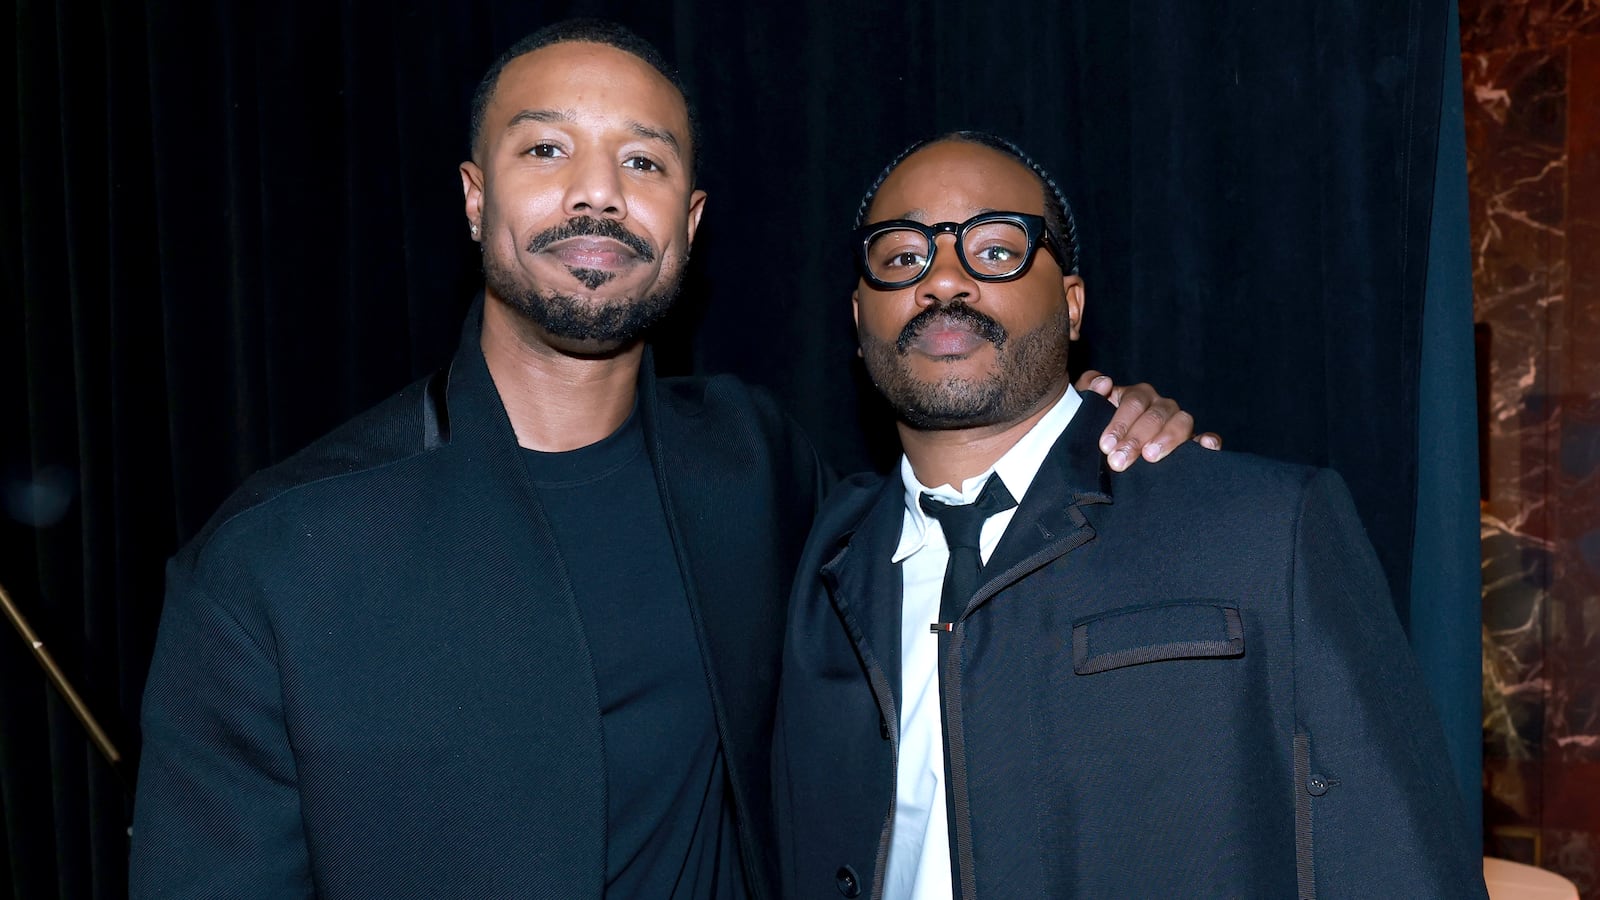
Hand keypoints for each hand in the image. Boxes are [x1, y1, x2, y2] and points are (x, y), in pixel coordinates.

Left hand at [1076, 370, 1221, 471]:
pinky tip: (1205, 446)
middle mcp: (1160, 406)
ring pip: (1182, 422)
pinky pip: (1208, 438)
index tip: (1105, 445)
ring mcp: (1179, 423)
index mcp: (1137, 396)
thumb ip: (1087, 391)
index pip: (1133, 403)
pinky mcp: (1194, 442)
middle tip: (1118, 461)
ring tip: (1150, 456)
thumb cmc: (1099, 430)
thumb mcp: (1087, 411)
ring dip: (1167, 439)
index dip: (1119, 423)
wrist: (1115, 455)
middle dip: (1135, 439)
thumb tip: (1103, 382)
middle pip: (1154, 415)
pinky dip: (1209, 440)